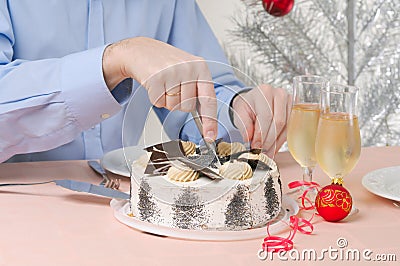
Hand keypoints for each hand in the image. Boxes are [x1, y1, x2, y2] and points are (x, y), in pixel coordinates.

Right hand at [102, 37, 216, 139]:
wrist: (141, 50)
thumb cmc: (166, 63)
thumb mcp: (188, 71)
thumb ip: (198, 90)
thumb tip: (207, 121)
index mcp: (200, 67)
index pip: (209, 100)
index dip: (210, 121)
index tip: (210, 137)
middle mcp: (189, 68)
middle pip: (187, 107)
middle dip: (178, 102)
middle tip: (172, 86)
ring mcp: (172, 72)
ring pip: (173, 106)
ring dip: (166, 100)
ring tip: (163, 83)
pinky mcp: (156, 78)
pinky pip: (158, 103)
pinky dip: (155, 98)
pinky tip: (154, 83)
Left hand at [231, 84, 291, 156]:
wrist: (254, 100)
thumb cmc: (247, 106)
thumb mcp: (240, 114)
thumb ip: (244, 126)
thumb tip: (249, 139)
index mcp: (264, 92)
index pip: (266, 116)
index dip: (261, 134)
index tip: (256, 147)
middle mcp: (279, 94)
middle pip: (278, 122)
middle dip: (269, 140)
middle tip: (261, 152)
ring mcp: (290, 101)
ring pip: (286, 127)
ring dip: (276, 143)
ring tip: (267, 153)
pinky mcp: (295, 109)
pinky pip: (291, 128)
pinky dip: (281, 140)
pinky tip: (274, 148)